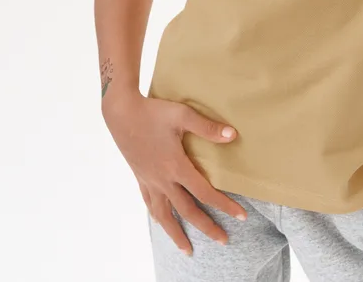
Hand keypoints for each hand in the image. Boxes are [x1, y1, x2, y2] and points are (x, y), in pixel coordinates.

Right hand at [102, 91, 246, 252]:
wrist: (121, 113)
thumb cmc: (153, 111)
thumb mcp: (183, 115)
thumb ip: (207, 127)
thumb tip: (233, 135)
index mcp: (176, 166)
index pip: (205, 193)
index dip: (224, 205)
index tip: (241, 216)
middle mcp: (163, 179)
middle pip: (188, 210)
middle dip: (207, 227)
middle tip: (224, 240)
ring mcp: (149, 180)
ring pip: (165, 215)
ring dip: (177, 233)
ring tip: (187, 249)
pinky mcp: (140, 177)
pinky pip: (150, 203)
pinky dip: (159, 217)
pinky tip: (162, 222)